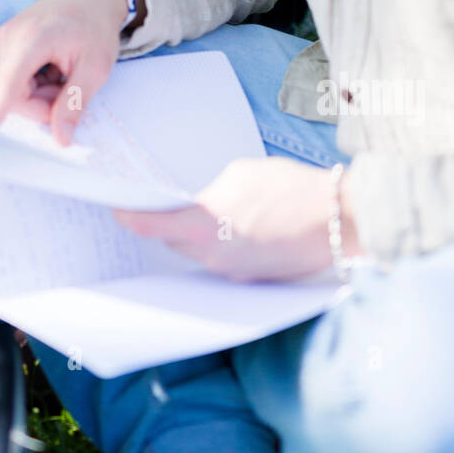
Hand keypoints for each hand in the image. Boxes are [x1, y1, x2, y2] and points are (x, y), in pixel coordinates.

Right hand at [0, 0, 129, 144]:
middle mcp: (10, 39)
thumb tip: (60, 138)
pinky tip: (54, 66)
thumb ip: (74, 103)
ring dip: (42, 92)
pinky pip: (16, 79)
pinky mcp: (6, 44)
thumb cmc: (96, 25)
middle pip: (15, 96)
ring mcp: (4, 41)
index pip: (9, 81)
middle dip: (44, 103)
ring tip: (65, 71)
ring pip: (16, 91)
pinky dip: (37, 82)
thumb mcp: (95, 68)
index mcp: (33, 40)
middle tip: (71, 85)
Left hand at [115, 158, 361, 281]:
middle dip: (164, 225)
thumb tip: (204, 200)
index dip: (130, 217)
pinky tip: (229, 228)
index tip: (117, 209)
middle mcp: (212, 256)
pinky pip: (222, 262)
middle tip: (155, 207)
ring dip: (192, 236)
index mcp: (203, 225)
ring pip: (197, 254)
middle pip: (173, 242)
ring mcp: (233, 272)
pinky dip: (218, 246)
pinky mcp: (252, 278)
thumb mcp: (241, 174)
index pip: (151, 226)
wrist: (336, 218)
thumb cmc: (291, 188)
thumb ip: (212, 189)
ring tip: (197, 215)